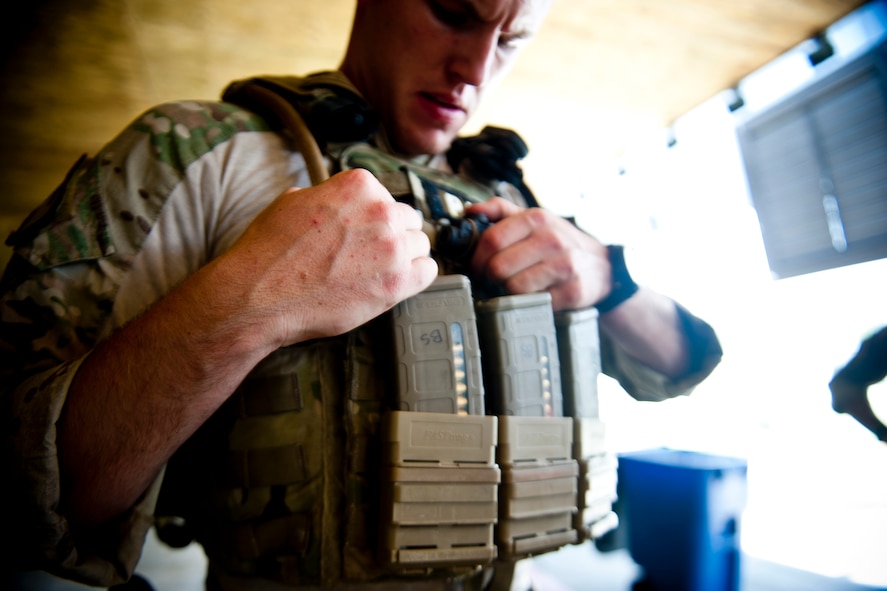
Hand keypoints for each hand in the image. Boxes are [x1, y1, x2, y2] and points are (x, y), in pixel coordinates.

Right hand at [220, 169, 437, 346]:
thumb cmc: (270, 251)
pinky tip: (397, 283)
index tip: (362, 233)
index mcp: (359, 185)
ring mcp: (392, 247)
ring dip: (404, 257)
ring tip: (377, 272)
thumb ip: (329, 196)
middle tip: (369, 255)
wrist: (258, 295)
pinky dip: (416, 277)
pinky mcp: (397, 283)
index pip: (386, 198)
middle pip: (408, 220)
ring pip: (420, 246)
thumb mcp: (294, 201)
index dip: (373, 219)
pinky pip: (428, 271)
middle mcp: (382, 211)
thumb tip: (340, 201)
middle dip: (392, 236)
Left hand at [466, 197, 609, 310]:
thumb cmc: (558, 243)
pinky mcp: (573, 292)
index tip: (477, 267)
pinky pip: (534, 304)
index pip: (491, 239)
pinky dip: (529, 303)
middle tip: (491, 281)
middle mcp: (552, 239)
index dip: (476, 258)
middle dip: (488, 278)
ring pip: (513, 288)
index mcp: (537, 219)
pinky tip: (535, 295)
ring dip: (508, 292)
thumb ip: (500, 211)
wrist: (602, 267)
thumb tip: (470, 211)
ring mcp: (565, 266)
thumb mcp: (535, 220)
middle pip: (498, 267)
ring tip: (514, 287)